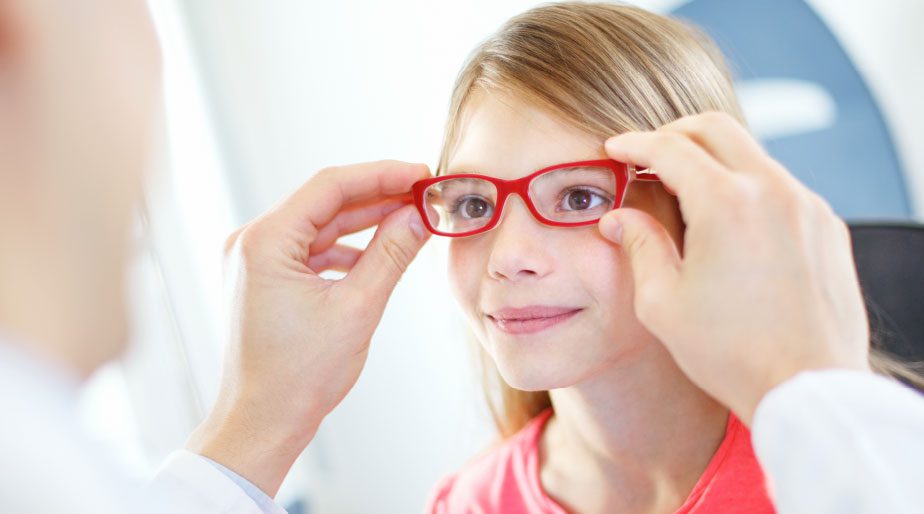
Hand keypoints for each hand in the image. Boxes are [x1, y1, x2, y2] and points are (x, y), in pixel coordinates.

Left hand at [187, 160, 430, 495]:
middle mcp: (251, 243)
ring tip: (410, 220)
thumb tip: (419, 216)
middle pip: (324, 202)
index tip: (421, 174)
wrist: (262, 424)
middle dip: (377, 198)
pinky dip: (345, 250)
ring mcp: (254, 261)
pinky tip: (377, 256)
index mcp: (264, 242)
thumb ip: (391, 254)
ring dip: (363, 223)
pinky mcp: (263, 280)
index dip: (382, 175)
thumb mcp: (357, 308)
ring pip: (319, 226)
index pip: (330, 186)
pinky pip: (310, 250)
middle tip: (424, 194)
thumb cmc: (298, 377)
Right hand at [598, 112, 870, 425]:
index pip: (670, 148)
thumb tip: (618, 218)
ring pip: (751, 155)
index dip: (634, 144)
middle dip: (673, 134)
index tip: (615, 148)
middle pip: (714, 129)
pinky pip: (780, 186)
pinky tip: (728, 222)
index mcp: (726, 204)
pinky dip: (746, 187)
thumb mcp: (663, 304)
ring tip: (685, 193)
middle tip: (647, 157)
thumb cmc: (731, 354)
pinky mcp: (826, 225)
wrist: (807, 389)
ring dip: (712, 160)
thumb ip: (640, 246)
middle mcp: (772, 191)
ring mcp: (806, 205)